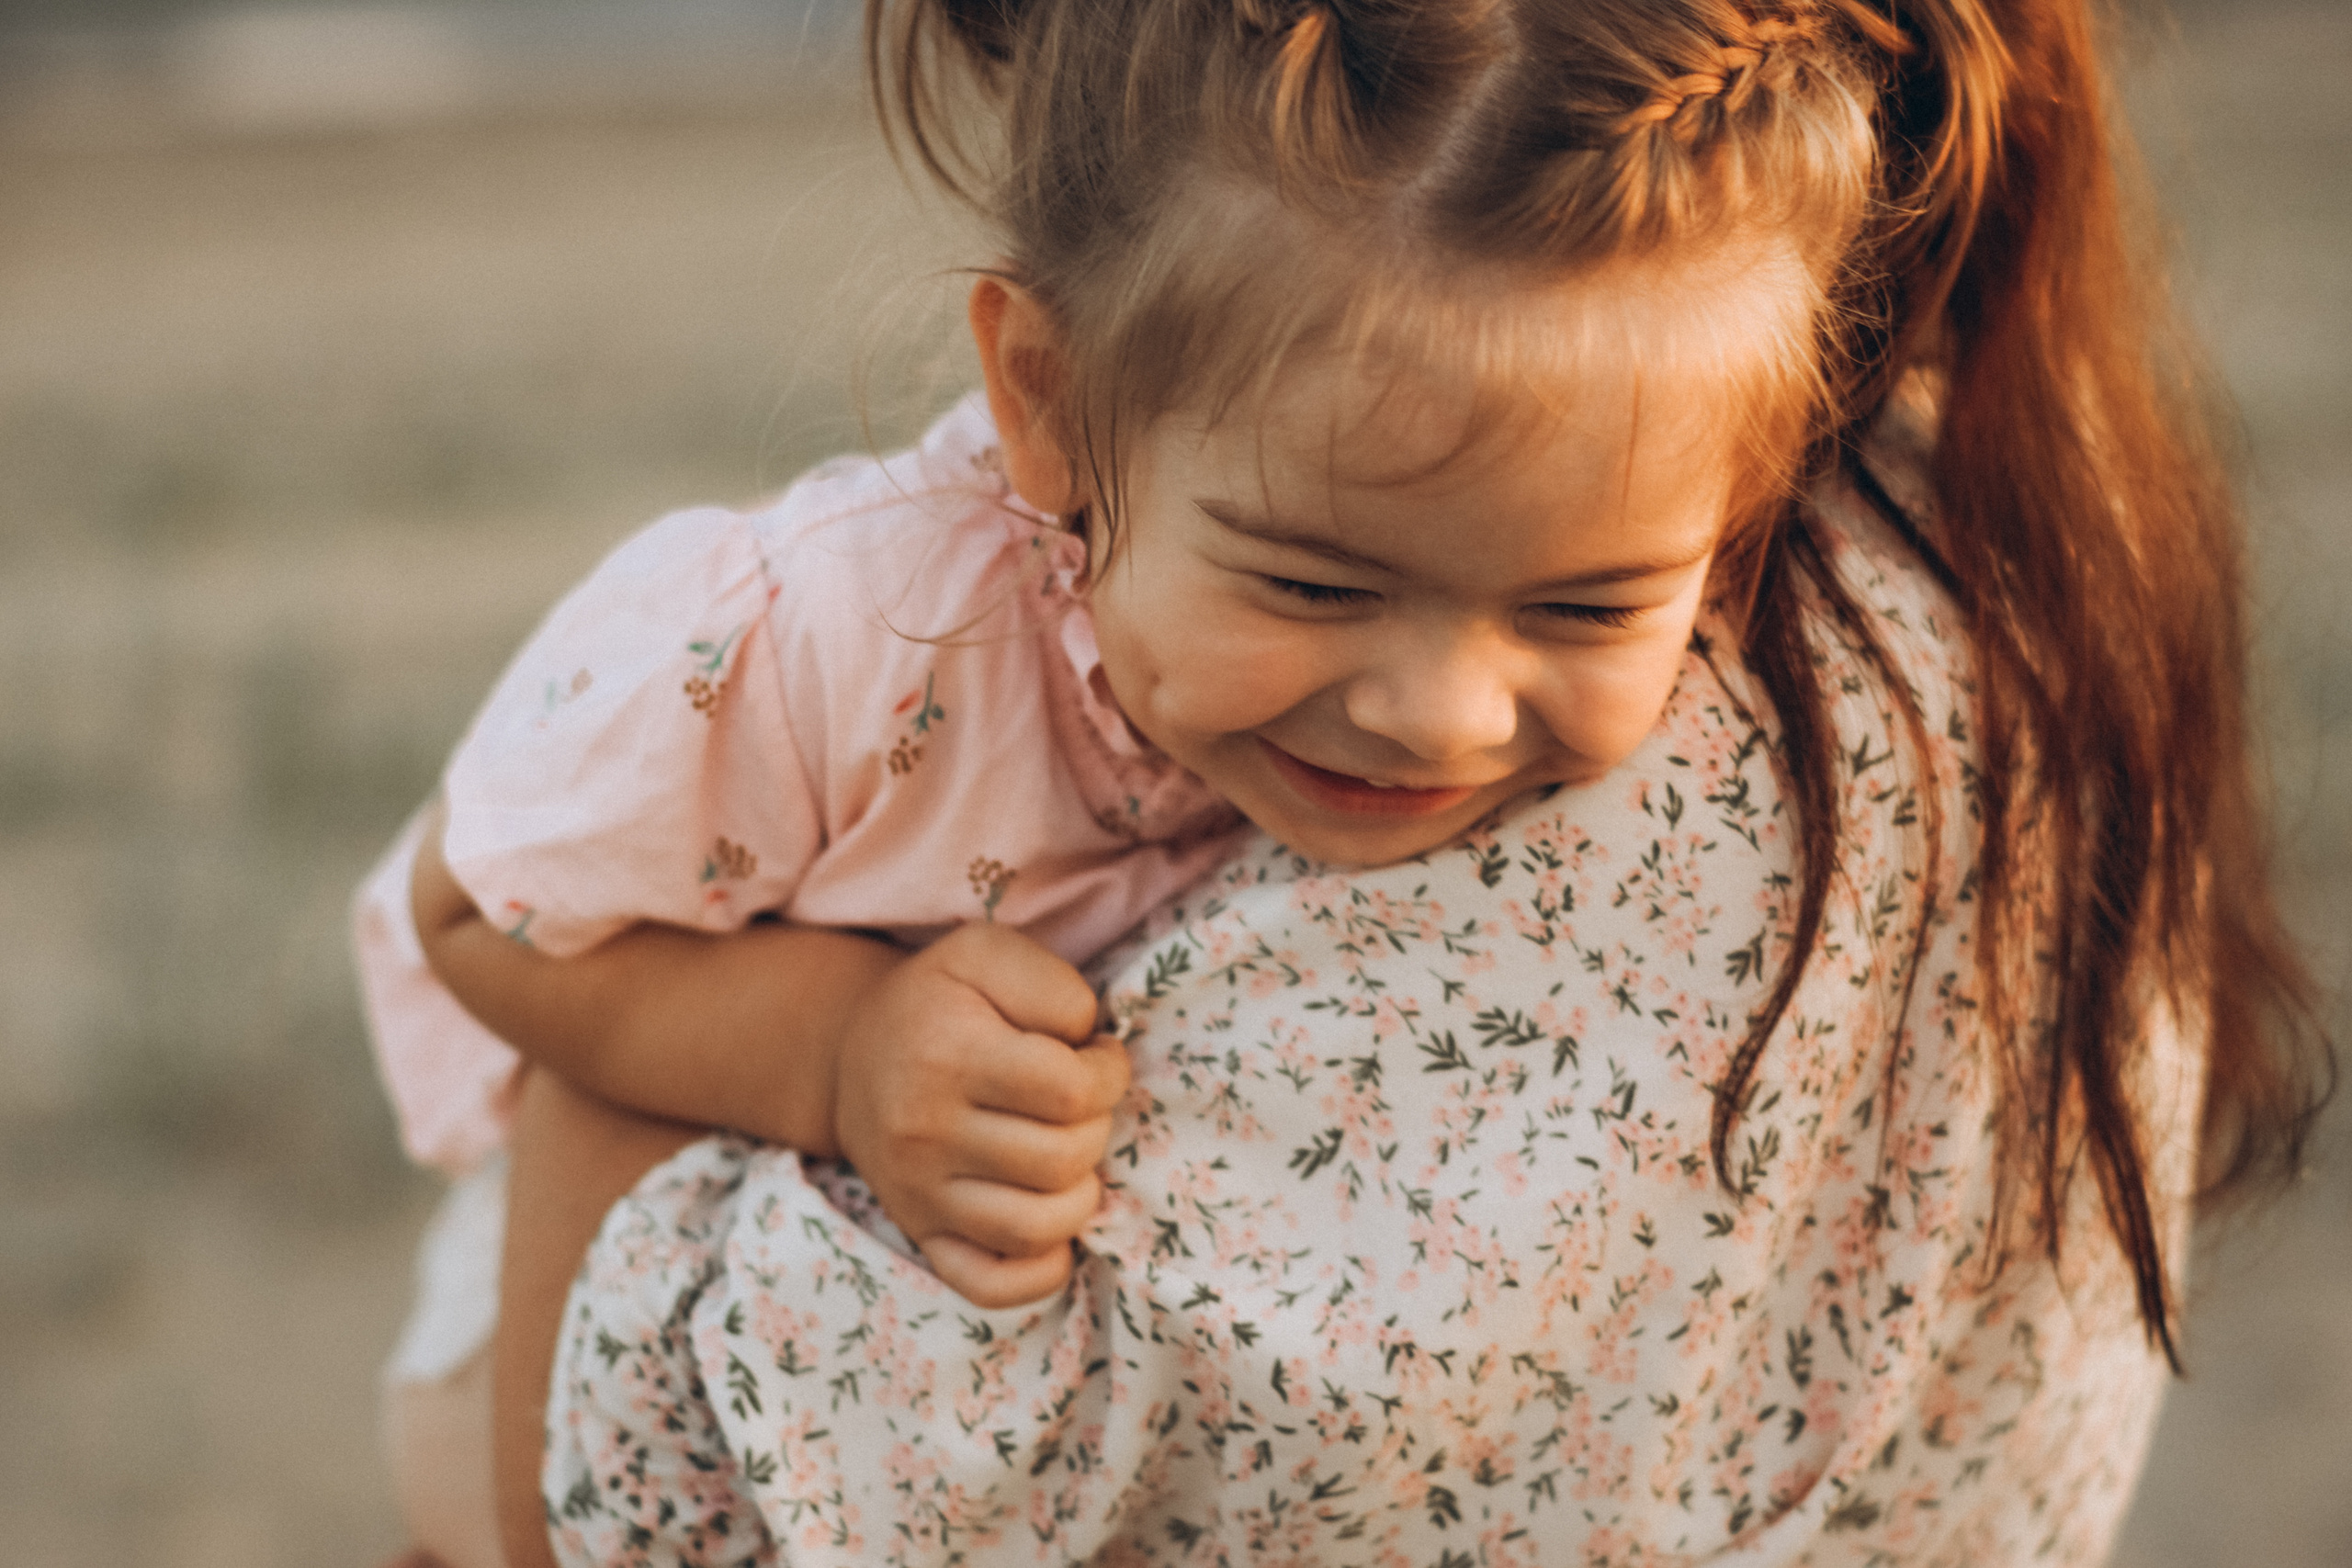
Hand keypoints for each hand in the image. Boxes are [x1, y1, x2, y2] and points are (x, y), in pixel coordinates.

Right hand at [830, 922, 1129, 1308]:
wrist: (851, 1056)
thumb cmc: (938, 1001)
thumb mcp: (986, 954)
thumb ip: (1052, 986)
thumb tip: (1093, 1049)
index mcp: (947, 1055)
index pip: (1071, 1092)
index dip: (1108, 1074)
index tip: (1096, 1059)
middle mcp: (925, 1133)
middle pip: (1063, 1160)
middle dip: (1096, 1129)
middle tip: (1077, 1105)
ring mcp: (918, 1196)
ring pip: (1039, 1228)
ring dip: (1079, 1194)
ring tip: (1066, 1154)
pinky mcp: (922, 1237)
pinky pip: (994, 1286)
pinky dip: (1041, 1268)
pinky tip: (1051, 1222)